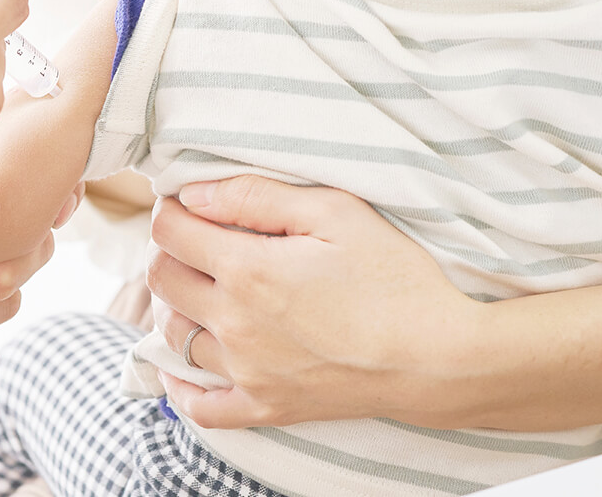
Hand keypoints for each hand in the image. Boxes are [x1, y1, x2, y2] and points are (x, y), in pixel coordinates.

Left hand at [146, 176, 480, 428]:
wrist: (439, 357)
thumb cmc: (393, 276)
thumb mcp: (334, 212)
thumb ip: (255, 197)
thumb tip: (194, 195)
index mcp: (247, 271)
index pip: (169, 233)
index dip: (171, 210)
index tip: (187, 205)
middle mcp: (234, 324)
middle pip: (162, 280)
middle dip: (169, 251)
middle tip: (196, 240)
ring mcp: (247, 372)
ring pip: (173, 335)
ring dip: (174, 306)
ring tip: (199, 288)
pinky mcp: (266, 407)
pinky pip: (201, 407)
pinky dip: (181, 388)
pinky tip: (181, 369)